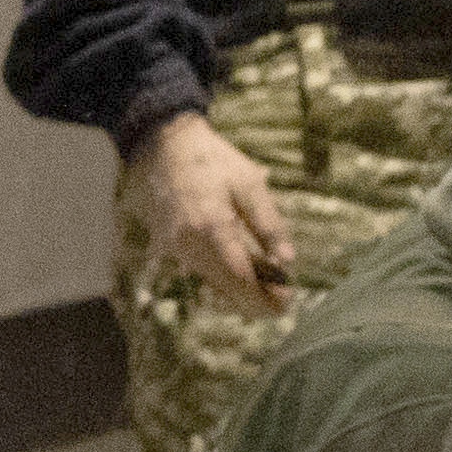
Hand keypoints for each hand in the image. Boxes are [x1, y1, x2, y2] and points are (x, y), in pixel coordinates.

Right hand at [125, 113, 295, 303]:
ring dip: (240, 292)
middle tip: (282, 304)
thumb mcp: (248, 183)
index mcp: (211, 226)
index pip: (241, 276)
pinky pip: (200, 273)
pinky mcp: (168, 249)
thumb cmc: (211, 160)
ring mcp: (175, 249)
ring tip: (268, 291)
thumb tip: (288, 259)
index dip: (265, 296)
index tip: (287, 304)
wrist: (164, 146)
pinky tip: (242, 275)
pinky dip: (223, 280)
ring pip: (212, 284)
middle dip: (256, 301)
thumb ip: (268, 223)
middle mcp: (189, 244)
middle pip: (226, 288)